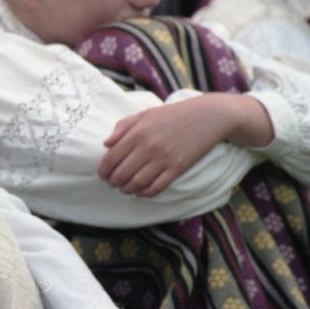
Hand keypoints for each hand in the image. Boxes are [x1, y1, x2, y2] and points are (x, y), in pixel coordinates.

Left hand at [97, 93, 269, 196]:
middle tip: (112, 183)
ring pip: (137, 184)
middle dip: (113, 182)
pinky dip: (145, 193)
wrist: (207, 116)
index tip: (102, 174)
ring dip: (127, 190)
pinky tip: (140, 192)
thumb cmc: (172, 114)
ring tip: (124, 188)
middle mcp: (148, 147)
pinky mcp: (178, 168)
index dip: (102, 170)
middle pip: (121, 174)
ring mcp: (164, 159)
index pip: (110, 158)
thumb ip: (122, 127)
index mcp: (137, 133)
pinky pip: (157, 187)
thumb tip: (106, 144)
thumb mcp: (144, 114)